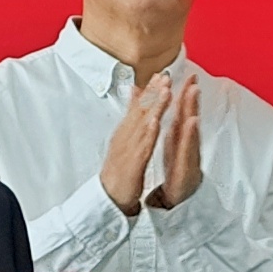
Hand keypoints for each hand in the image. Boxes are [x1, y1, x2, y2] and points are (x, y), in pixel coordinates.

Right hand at [98, 71, 172, 218]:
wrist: (108, 196)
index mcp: (124, 132)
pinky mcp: (132, 164)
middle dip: (153, 92)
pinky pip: (141, 147)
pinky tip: (156, 122)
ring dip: (154, 107)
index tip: (159, 74)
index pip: (137, 107)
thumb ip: (130, 120)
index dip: (149, 90)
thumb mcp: (123, 142)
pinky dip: (148, 133)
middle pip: (140, 111)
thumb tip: (133, 98)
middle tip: (163, 75)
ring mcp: (128, 149)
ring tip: (164, 92)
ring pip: (143, 124)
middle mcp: (125, 137)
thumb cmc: (117, 170)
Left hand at [149, 74, 205, 209]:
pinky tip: (192, 123)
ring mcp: (188, 154)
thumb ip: (173, 123)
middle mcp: (187, 142)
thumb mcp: (173, 141)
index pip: (182, 110)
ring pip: (190, 130)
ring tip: (194, 94)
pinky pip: (187, 150)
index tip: (188, 74)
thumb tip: (170, 103)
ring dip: (193, 110)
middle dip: (191, 98)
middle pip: (189, 116)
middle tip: (194, 80)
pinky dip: (189, 137)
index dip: (184, 92)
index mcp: (179, 135)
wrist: (181, 196)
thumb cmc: (177, 167)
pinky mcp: (186, 167)